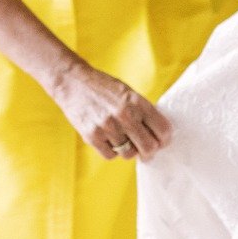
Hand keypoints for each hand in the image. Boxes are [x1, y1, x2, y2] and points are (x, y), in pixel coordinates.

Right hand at [50, 60, 172, 160]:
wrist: (72, 82)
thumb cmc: (103, 87)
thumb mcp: (128, 92)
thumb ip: (143, 111)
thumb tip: (159, 134)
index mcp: (137, 102)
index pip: (163, 130)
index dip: (165, 139)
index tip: (162, 142)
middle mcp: (124, 115)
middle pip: (149, 147)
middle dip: (150, 151)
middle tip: (146, 150)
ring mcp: (108, 127)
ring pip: (129, 154)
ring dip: (128, 150)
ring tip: (122, 139)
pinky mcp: (92, 136)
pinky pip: (110, 156)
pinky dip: (112, 151)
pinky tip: (109, 140)